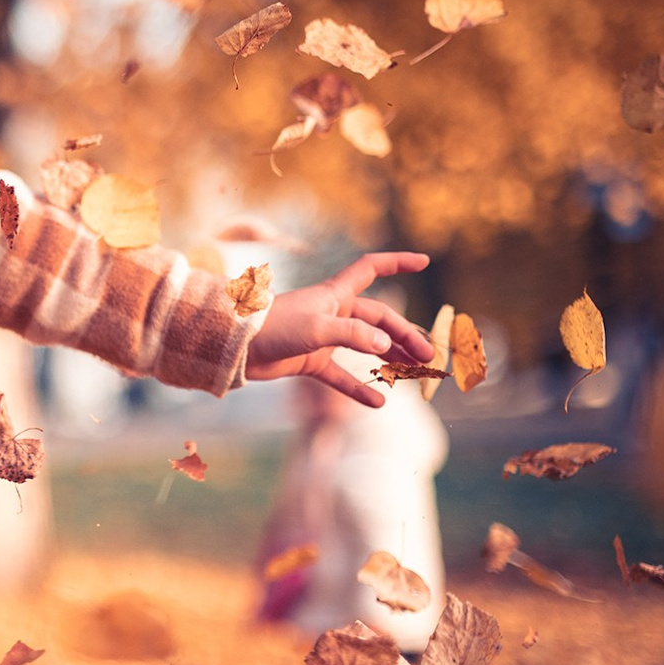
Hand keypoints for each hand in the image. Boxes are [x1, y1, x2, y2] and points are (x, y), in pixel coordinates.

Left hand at [246, 252, 435, 406]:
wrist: (235, 346)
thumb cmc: (273, 327)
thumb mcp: (316, 328)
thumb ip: (352, 335)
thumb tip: (386, 345)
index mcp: (335, 295)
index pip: (371, 269)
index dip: (397, 262)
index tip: (424, 261)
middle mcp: (333, 313)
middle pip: (378, 319)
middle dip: (404, 336)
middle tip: (428, 359)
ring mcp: (322, 337)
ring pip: (366, 346)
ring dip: (390, 359)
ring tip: (414, 374)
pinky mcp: (310, 361)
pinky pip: (341, 376)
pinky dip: (358, 388)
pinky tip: (378, 403)